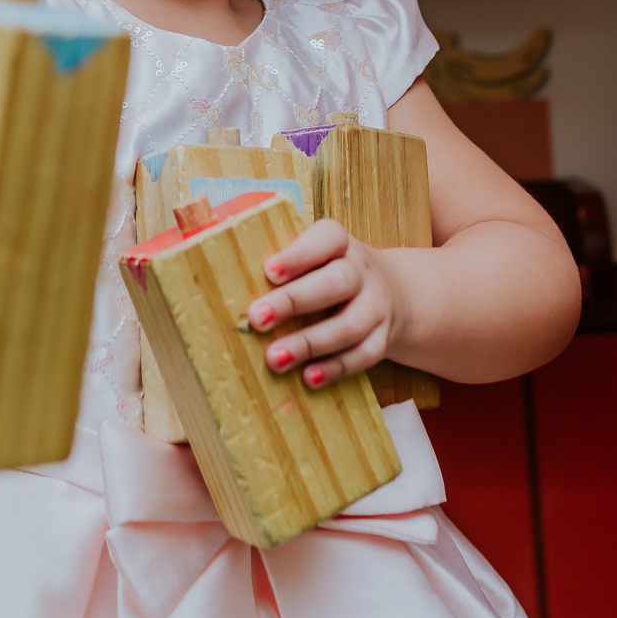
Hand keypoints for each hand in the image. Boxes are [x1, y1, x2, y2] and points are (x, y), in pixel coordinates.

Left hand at [245, 218, 406, 389]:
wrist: (394, 292)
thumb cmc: (329, 272)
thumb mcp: (315, 254)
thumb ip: (281, 262)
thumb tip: (222, 270)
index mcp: (340, 243)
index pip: (327, 238)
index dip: (299, 255)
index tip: (268, 271)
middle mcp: (361, 271)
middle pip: (336, 282)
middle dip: (295, 302)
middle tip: (257, 319)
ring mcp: (376, 306)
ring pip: (349, 325)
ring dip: (310, 343)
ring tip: (274, 359)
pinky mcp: (382, 339)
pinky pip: (363, 356)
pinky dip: (335, 368)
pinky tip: (308, 378)